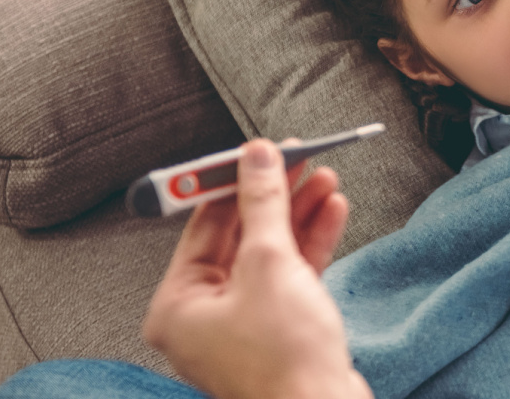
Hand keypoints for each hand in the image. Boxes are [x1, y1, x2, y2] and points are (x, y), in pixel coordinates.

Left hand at [143, 140, 371, 398]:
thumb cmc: (284, 359)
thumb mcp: (270, 263)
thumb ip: (263, 203)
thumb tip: (256, 157)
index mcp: (178, 304)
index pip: (203, 224)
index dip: (233, 180)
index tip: (260, 150)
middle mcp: (203, 315)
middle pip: (239, 235)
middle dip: (275, 195)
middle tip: (300, 158)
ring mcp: (243, 324)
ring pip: (269, 253)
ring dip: (299, 214)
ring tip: (325, 178)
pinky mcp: (279, 330)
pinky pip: (290, 276)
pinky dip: (311, 244)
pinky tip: (332, 212)